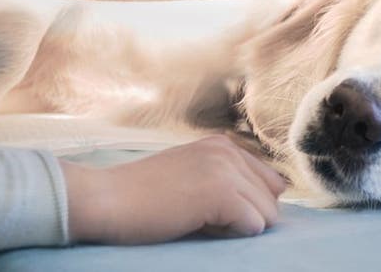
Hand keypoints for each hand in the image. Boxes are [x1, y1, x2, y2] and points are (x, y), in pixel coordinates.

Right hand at [61, 135, 286, 243]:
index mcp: (222, 145)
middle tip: (201, 216)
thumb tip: (275, 197)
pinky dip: (231, 235)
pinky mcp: (220, 192)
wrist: (104, 199)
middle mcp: (228, 150)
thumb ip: (227, 178)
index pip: (269, 182)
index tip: (209, 208)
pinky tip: (198, 224)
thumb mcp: (190, 175)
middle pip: (272, 200)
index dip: (246, 205)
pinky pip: (254, 226)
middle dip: (246, 217)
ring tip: (197, 219)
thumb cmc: (141, 196)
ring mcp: (225, 169)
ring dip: (237, 227)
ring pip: (267, 215)